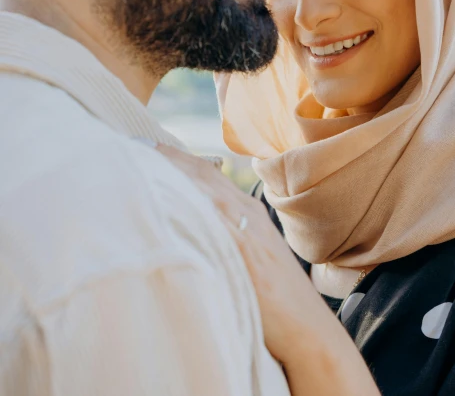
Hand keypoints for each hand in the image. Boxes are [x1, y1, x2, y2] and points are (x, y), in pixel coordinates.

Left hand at [156, 145, 380, 395]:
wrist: (305, 324)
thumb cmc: (279, 300)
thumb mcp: (256, 257)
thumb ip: (231, 237)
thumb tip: (198, 229)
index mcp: (251, 212)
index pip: (209, 173)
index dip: (180, 158)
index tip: (151, 148)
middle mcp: (247, 213)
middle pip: (203, 173)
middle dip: (169, 157)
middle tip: (135, 144)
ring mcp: (245, 229)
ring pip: (203, 187)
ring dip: (170, 170)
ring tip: (138, 157)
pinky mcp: (241, 248)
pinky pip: (208, 214)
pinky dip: (185, 198)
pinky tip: (160, 191)